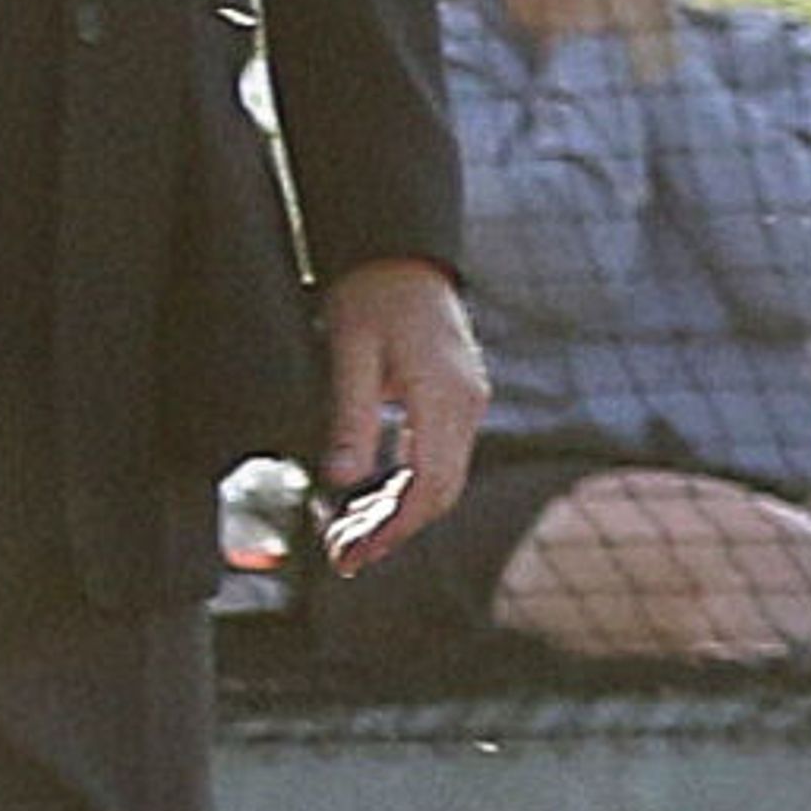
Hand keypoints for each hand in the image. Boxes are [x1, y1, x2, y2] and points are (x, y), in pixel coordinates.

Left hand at [318, 258, 485, 571]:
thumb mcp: (349, 353)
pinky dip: (410, 486)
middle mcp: (466, 403)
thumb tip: (342, 482)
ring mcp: (468, 401)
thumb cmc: (371, 295)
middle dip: (395, 530)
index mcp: (443, 395)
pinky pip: (442, 456)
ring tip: (352, 537)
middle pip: (442, 490)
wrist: (402, 252)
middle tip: (346, 557)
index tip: (356, 552)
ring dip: (400, 513)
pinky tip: (374, 500)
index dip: (394, 527)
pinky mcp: (458, 398)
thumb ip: (351, 419)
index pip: (430, 483)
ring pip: (444, 478)